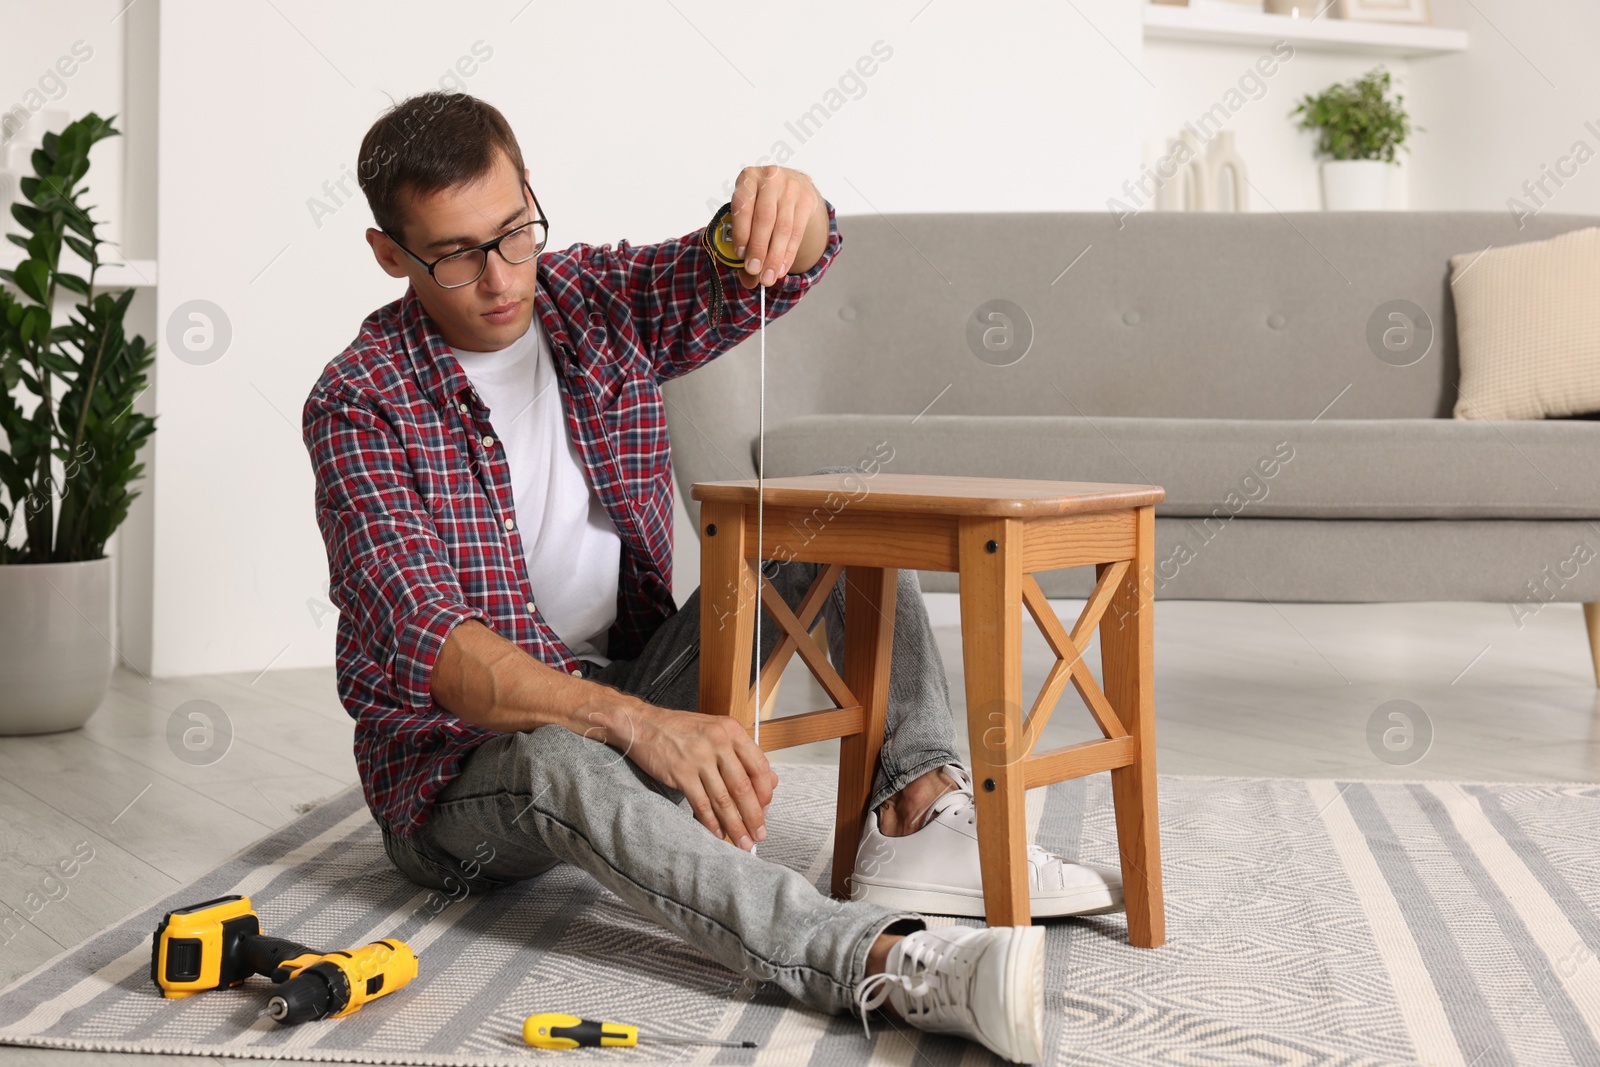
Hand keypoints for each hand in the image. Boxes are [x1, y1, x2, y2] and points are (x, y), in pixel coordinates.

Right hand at [597, 700, 778, 849]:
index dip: (765, 794)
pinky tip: (717, 834)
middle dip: (754, 816)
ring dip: (735, 825)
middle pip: (743, 787)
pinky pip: (701, 804)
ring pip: (724, 800)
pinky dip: (711, 823)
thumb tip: (769, 782)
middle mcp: (719, 742)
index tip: (766, 811)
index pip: (759, 766)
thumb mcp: (715, 731)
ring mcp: (699, 757)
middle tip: (759, 835)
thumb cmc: (679, 729)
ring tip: (742, 842)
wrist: (642, 724)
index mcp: (732, 730)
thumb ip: (740, 754)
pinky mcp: (681, 772)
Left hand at [727, 165, 823, 290]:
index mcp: (748, 178)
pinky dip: (788, 254)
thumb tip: (747, 277)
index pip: (743, 205)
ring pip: (783, 228)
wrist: (791, 185)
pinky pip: (797, 233)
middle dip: (759, 248)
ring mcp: (792, 188)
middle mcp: (771, 178)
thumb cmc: (761, 201)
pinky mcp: (807, 200)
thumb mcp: (747, 211)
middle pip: (765, 218)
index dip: (741, 232)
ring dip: (775, 257)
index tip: (740, 255)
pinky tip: (781, 269)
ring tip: (768, 278)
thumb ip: (742, 239)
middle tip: (754, 271)